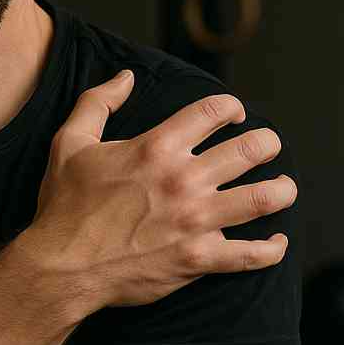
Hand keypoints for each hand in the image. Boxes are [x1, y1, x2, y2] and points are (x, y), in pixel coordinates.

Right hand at [26, 70, 296, 312]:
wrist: (61, 267)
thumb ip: (97, 103)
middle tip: (265, 148)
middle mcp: (183, 180)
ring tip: (281, 189)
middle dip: (267, 144)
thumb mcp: (69, 144)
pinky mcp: (199, 258)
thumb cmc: (64, 206)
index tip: (234, 116)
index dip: (231, 108)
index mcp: (156, 148)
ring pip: (265, 198)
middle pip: (252, 149)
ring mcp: (195, 221)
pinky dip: (271, 249)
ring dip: (282, 190)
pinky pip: (252, 255)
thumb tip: (125, 77)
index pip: (215, 111)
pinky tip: (275, 242)